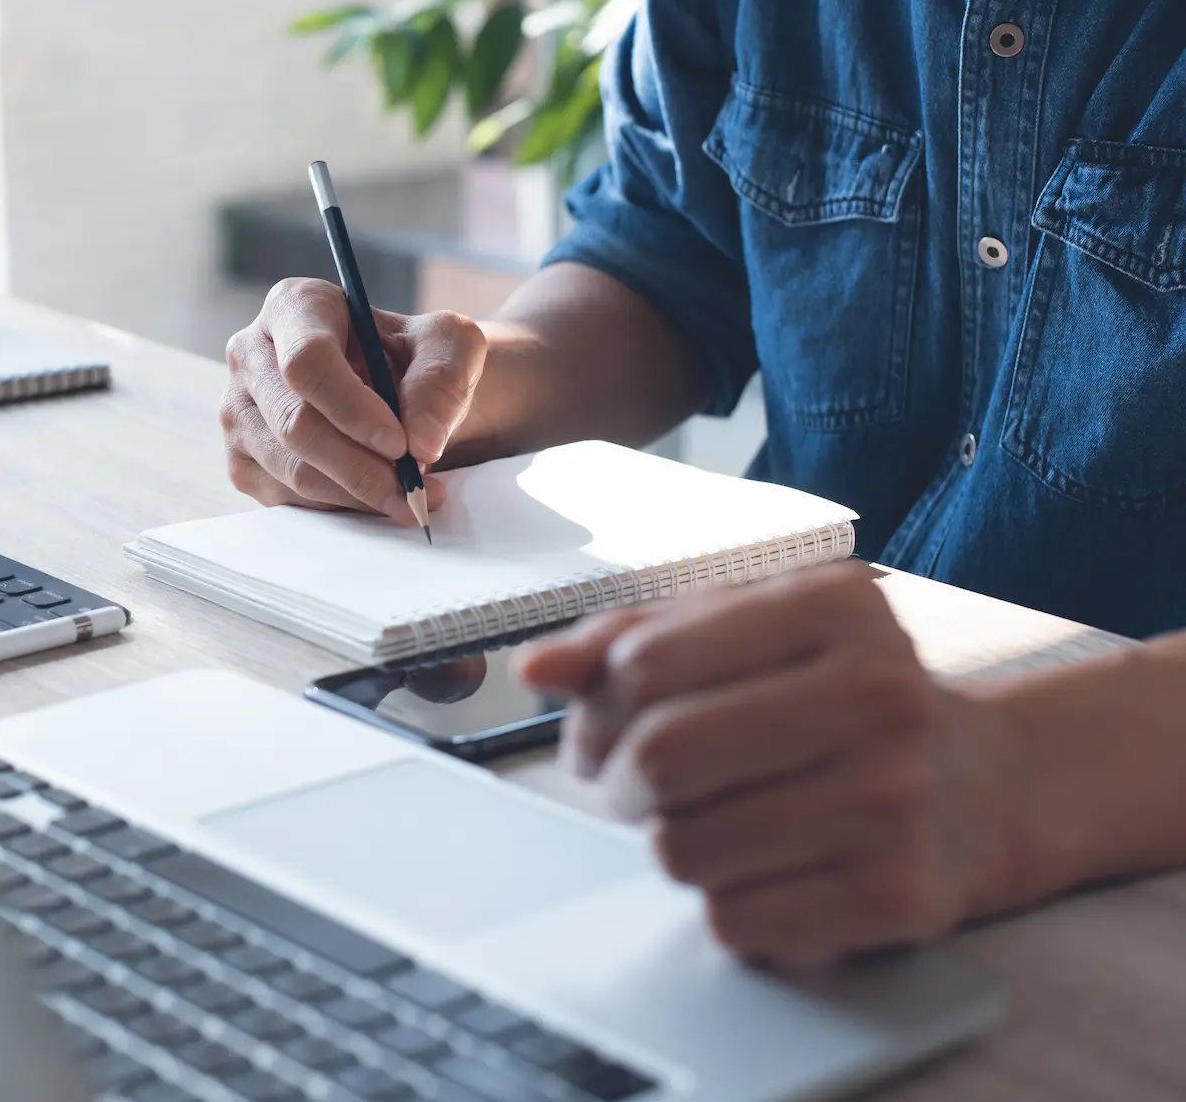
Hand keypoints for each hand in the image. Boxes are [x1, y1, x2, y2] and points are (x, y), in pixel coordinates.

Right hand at [220, 279, 486, 523]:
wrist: (399, 396)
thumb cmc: (417, 360)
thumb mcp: (449, 348)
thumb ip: (441, 381)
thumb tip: (421, 441)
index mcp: (295, 307)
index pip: (307, 362)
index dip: (351, 409)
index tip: (400, 444)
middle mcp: (251, 354)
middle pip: (293, 423)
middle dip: (360, 466)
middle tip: (414, 488)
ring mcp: (238, 410)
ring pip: (290, 468)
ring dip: (356, 494)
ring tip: (410, 497)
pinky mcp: (243, 460)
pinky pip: (286, 498)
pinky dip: (339, 508)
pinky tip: (374, 497)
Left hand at [520, 564, 1031, 966]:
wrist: (989, 785)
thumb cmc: (838, 697)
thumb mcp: (750, 630)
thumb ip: (633, 635)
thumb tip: (536, 668)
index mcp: (835, 605)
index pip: (646, 661)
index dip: (597, 709)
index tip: (600, 734)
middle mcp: (879, 693)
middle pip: (661, 757)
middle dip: (615, 783)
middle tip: (628, 790)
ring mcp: (896, 798)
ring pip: (683, 849)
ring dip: (669, 845)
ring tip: (709, 823)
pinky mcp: (899, 895)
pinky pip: (733, 920)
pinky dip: (724, 904)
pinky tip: (766, 870)